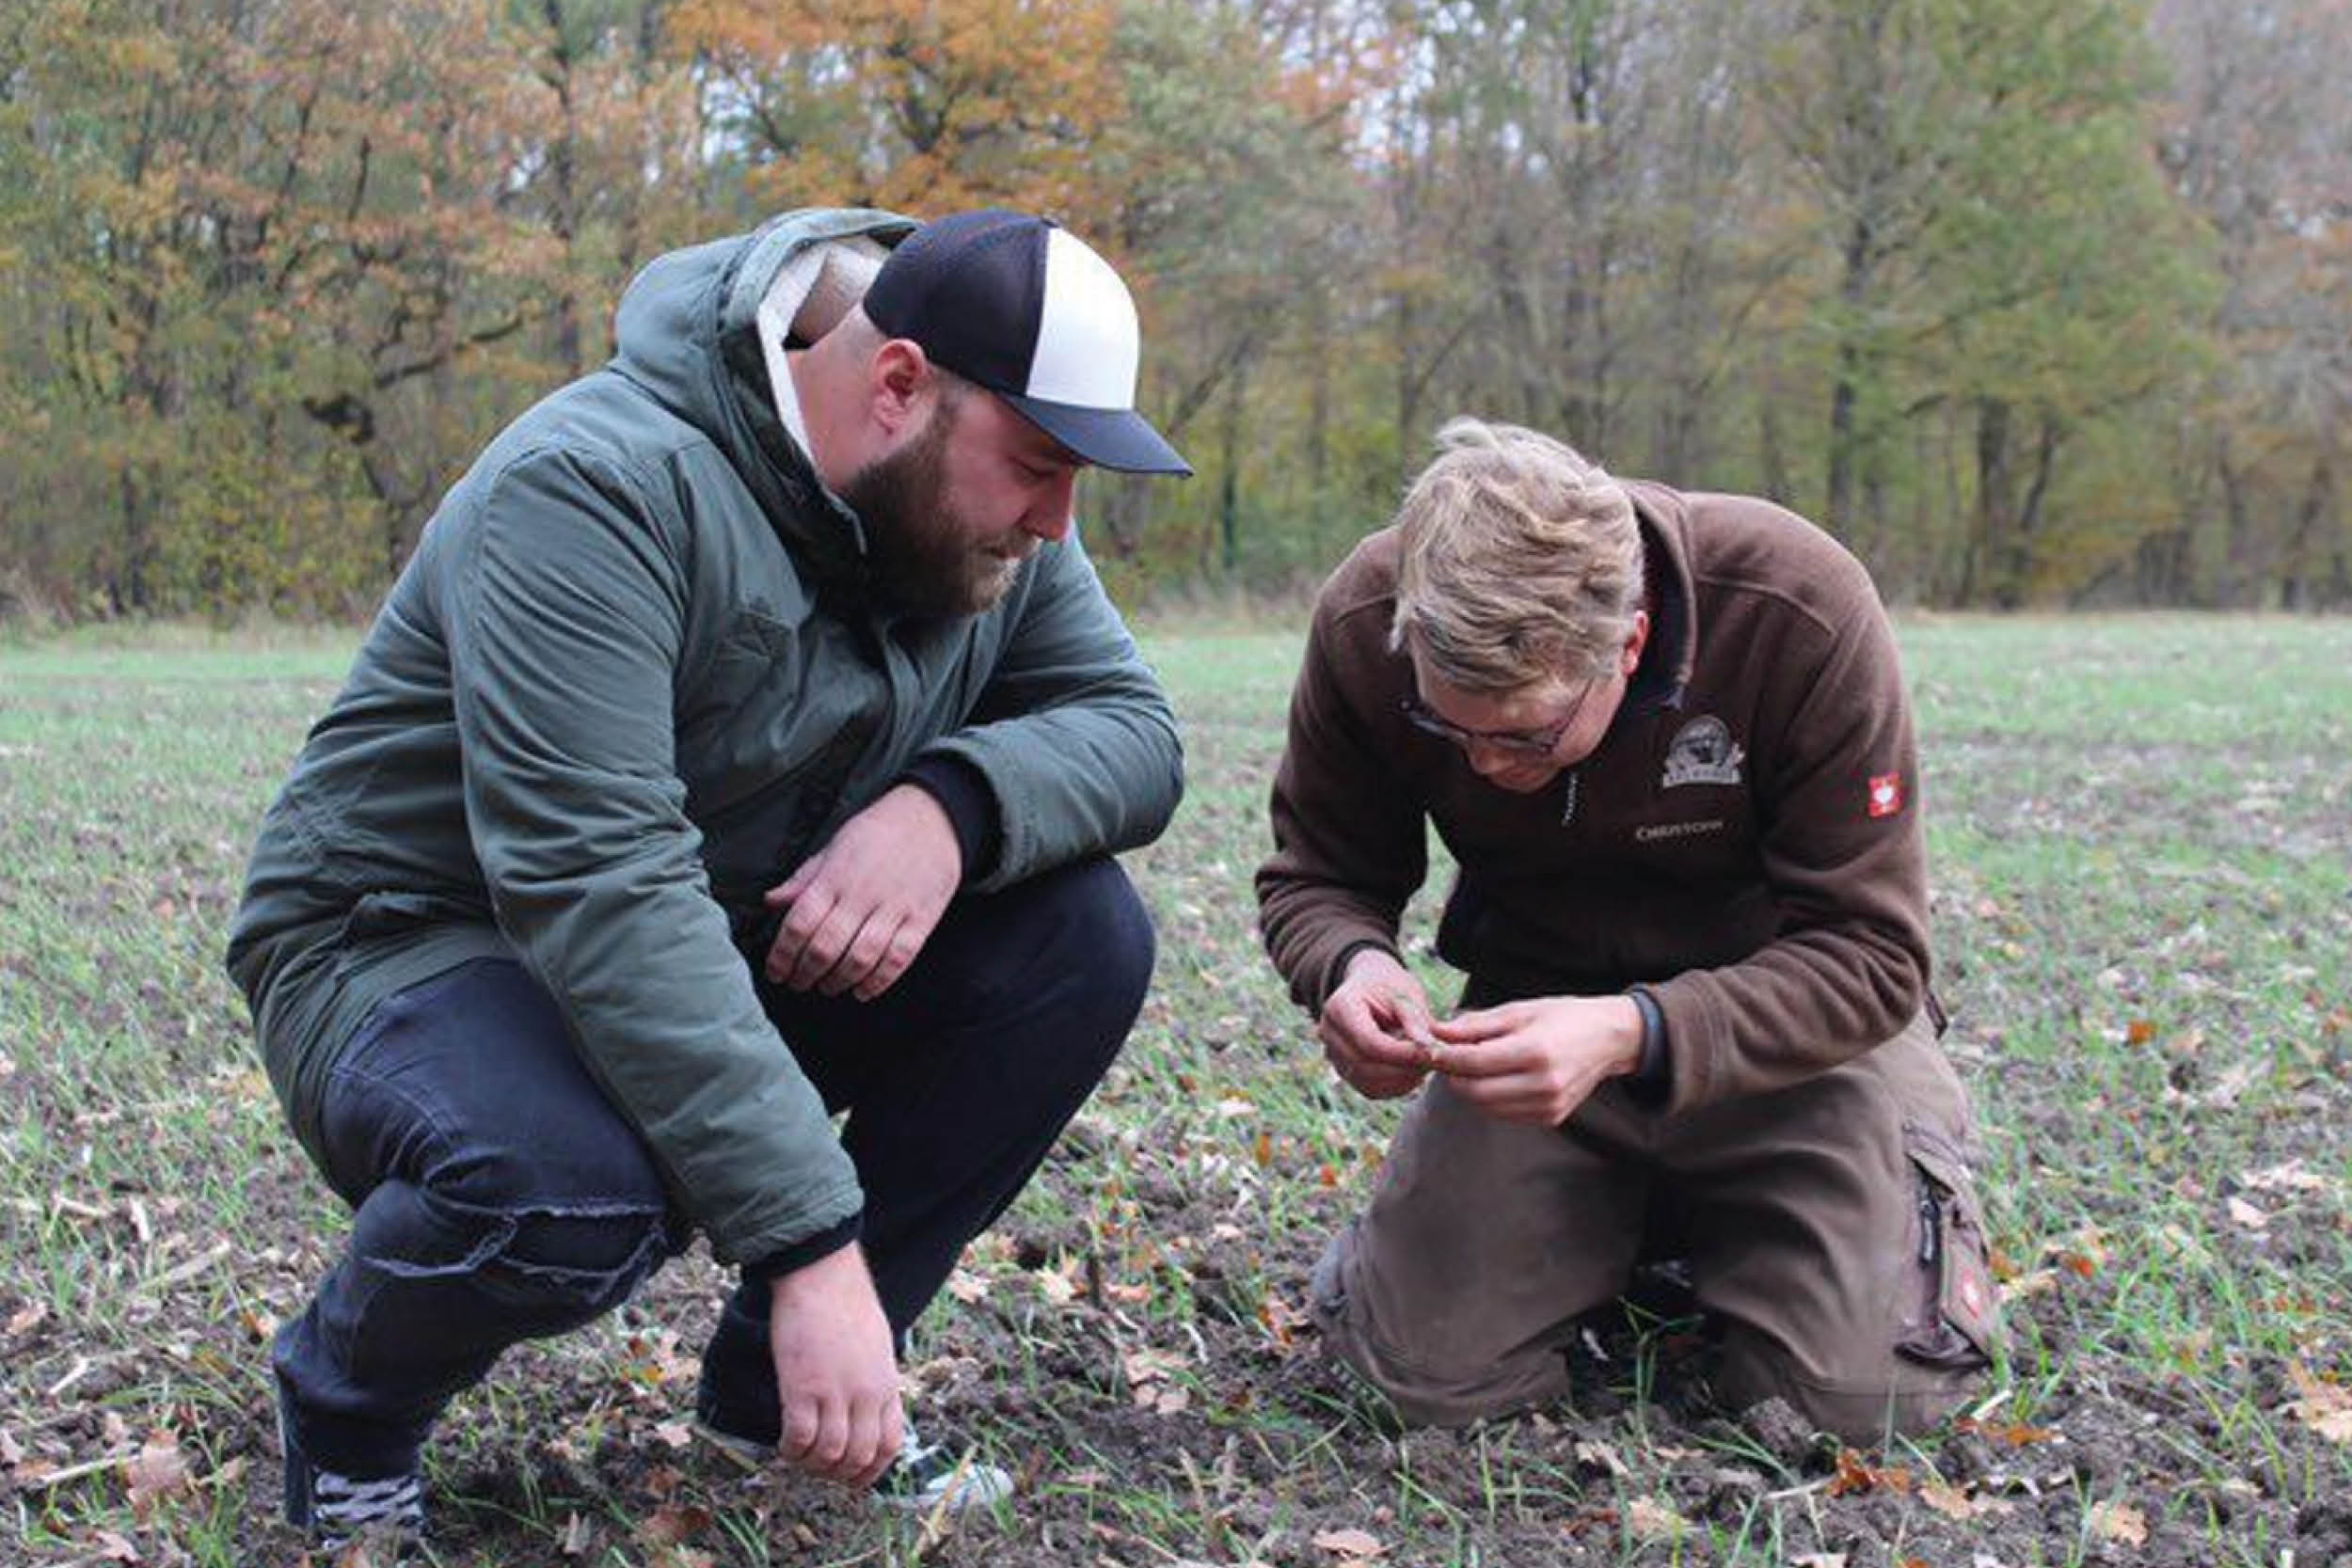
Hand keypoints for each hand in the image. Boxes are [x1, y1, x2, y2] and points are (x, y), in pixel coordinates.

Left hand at [764, 784, 961, 998]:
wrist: (932, 819)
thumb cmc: (878, 834)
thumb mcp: (834, 847)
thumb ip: (803, 880)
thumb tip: (771, 901)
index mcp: (835, 876)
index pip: (799, 923)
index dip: (782, 955)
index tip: (776, 972)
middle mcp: (862, 894)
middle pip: (826, 947)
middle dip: (806, 974)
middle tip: (798, 983)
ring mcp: (894, 908)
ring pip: (860, 958)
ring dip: (839, 981)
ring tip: (827, 987)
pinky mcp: (921, 919)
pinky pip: (898, 959)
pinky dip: (878, 982)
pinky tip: (862, 990)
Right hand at [768, 1244, 903, 1488]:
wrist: (823, 1275)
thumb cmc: (848, 1304)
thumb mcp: (878, 1347)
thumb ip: (874, 1382)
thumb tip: (865, 1411)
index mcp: (885, 1385)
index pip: (889, 1447)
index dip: (870, 1471)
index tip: (850, 1475)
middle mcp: (865, 1394)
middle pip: (859, 1457)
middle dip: (838, 1473)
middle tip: (818, 1467)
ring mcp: (835, 1392)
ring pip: (830, 1454)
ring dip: (812, 1465)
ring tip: (799, 1457)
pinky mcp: (803, 1386)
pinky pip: (800, 1438)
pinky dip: (792, 1450)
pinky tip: (785, 1444)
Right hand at [1317, 949, 1437, 1099]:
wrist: (1371, 987)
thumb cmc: (1390, 987)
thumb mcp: (1404, 994)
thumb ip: (1415, 1021)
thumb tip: (1429, 1050)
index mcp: (1340, 1007)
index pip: (1370, 1043)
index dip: (1402, 1053)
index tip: (1433, 1052)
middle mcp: (1328, 1033)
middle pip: (1365, 1066)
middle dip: (1404, 1069)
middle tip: (1434, 1059)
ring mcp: (1332, 1055)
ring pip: (1368, 1083)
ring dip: (1403, 1081)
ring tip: (1426, 1062)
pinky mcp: (1344, 1071)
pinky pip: (1370, 1090)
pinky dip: (1396, 1086)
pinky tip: (1414, 1070)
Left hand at [1425, 994, 1643, 1126]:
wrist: (1608, 1039)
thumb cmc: (1563, 1018)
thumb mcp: (1519, 1011)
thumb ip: (1476, 1025)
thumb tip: (1437, 1031)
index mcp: (1535, 1051)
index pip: (1474, 1062)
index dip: (1445, 1057)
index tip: (1429, 1049)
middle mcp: (1543, 1083)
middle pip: (1475, 1091)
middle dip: (1453, 1076)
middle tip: (1447, 1059)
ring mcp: (1548, 1105)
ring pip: (1486, 1107)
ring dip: (1470, 1089)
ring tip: (1472, 1066)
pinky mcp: (1551, 1117)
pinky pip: (1505, 1113)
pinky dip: (1490, 1099)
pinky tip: (1495, 1078)